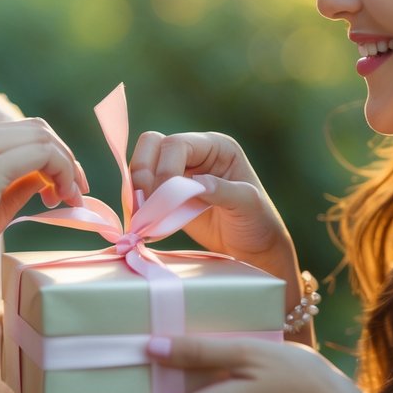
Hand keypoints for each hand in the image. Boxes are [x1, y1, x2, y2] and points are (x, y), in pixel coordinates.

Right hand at [0, 118, 87, 292]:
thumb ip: (22, 178)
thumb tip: (54, 171)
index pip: (24, 129)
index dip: (54, 154)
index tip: (65, 186)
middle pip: (37, 129)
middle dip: (66, 159)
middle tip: (75, 193)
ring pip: (43, 140)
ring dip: (66, 168)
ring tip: (67, 200)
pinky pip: (42, 157)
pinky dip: (61, 174)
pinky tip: (57, 201)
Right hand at [129, 131, 294, 269]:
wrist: (252, 247)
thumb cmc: (258, 222)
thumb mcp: (248, 204)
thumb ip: (223, 191)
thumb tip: (195, 184)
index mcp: (216, 147)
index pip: (176, 144)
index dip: (164, 169)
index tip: (164, 201)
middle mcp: (194, 153)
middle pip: (152, 145)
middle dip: (143, 174)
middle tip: (144, 207)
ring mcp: (178, 171)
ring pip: (141, 164)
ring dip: (135, 189)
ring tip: (141, 218)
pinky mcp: (166, 193)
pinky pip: (141, 188)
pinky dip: (136, 203)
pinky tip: (141, 223)